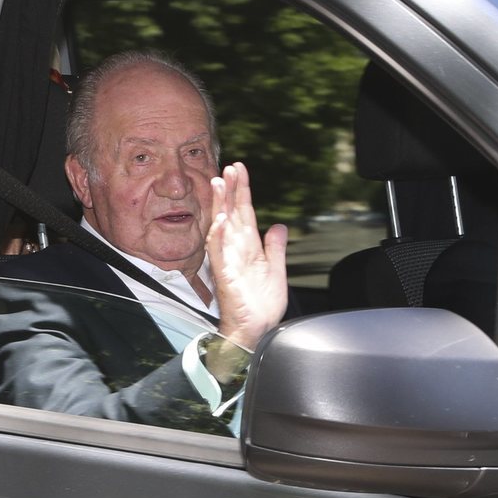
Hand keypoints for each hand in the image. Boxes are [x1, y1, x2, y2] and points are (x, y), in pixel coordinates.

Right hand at [206, 162, 287, 350]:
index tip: (239, 169)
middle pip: (230, 213)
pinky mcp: (225, 276)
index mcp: (248, 247)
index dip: (242, 190)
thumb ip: (276, 247)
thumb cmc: (261, 305)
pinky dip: (219, 237)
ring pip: (221, 227)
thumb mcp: (276, 270)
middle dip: (229, 190)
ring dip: (219, 205)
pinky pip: (219, 253)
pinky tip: (220, 222)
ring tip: (219, 184)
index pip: (244, 212)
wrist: (256, 330)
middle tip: (228, 168)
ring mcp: (228, 261)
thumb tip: (279, 226)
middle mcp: (236, 250)